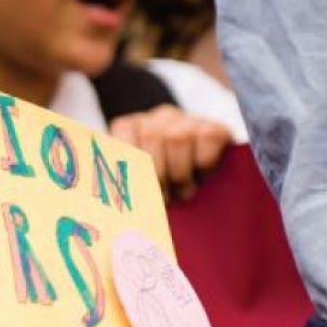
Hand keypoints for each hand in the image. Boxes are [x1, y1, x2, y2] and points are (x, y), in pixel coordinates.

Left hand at [109, 105, 232, 200]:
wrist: (201, 186)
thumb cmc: (161, 189)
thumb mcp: (138, 186)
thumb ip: (126, 187)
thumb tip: (111, 208)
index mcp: (129, 127)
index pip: (123, 136)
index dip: (131, 168)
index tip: (137, 195)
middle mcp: (157, 118)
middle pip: (152, 136)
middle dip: (158, 174)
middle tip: (165, 199)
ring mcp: (186, 119)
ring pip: (179, 138)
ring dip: (180, 172)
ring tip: (183, 192)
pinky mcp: (215, 127)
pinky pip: (209, 137)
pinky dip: (205, 163)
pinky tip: (202, 176)